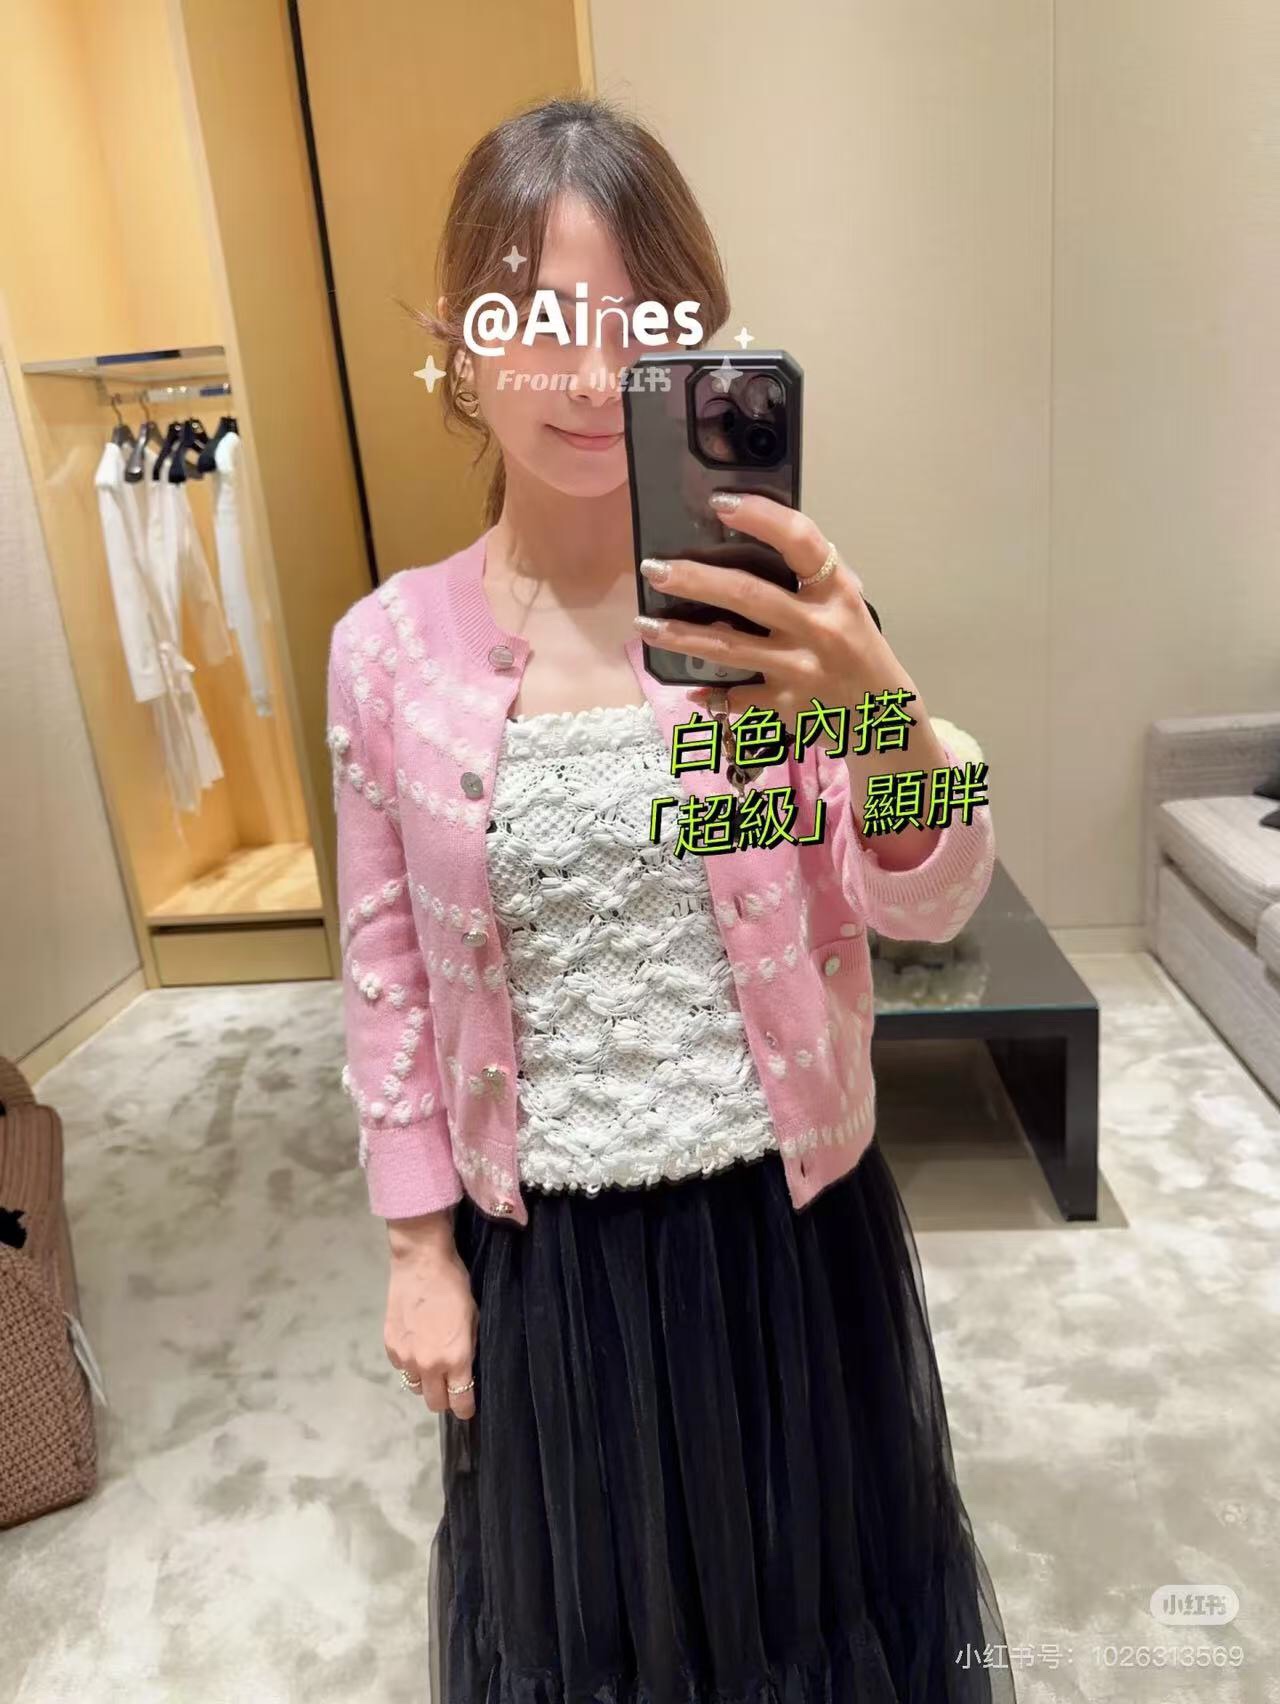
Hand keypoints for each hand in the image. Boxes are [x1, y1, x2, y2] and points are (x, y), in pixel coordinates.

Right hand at [385, 1234, 478, 1420]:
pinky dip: (410, 1364)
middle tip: (450, 1385)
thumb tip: (465, 1370)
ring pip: (415, 1387)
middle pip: (435, 1403)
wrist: (420, 1263)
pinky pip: (402, 1369)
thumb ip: (469, 1350)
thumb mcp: (473, 1318)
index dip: (465, 1408)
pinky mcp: (390, 1347)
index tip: (467, 1407)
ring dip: (425, 1382)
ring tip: (432, 1363)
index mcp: (455, 1358)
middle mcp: (428, 1364)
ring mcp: (406, 1357)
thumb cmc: (454, 1286)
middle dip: (445, 1399)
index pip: (460, 1401)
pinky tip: (417, 1345)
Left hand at [634, 492, 897, 730]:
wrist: (882, 712)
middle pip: (747, 595)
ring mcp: (800, 669)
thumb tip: (745, 539)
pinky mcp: (786, 706)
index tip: (720, 502)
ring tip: (644, 624)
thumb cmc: (855, 644)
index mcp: (834, 591)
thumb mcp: (844, 602)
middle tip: (654, 568)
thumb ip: (807, 576)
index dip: (760, 517)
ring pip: (729, 648)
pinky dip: (711, 694)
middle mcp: (818, 628)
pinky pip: (737, 698)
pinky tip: (688, 687)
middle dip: (694, 579)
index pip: (800, 541)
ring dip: (680, 636)